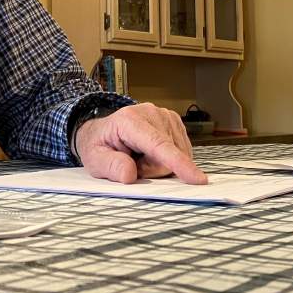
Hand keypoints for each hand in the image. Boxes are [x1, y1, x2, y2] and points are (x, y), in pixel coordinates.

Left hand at [75, 103, 206, 184]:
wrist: (101, 132)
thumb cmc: (98, 146)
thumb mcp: (94, 160)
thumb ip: (109, 166)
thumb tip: (129, 174)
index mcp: (129, 120)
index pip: (159, 145)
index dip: (178, 163)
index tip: (198, 178)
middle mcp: (151, 113)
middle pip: (168, 156)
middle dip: (152, 169)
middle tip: (133, 163)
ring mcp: (165, 115)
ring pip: (178, 154)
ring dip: (160, 164)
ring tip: (140, 157)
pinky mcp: (174, 122)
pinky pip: (182, 151)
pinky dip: (167, 158)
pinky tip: (151, 153)